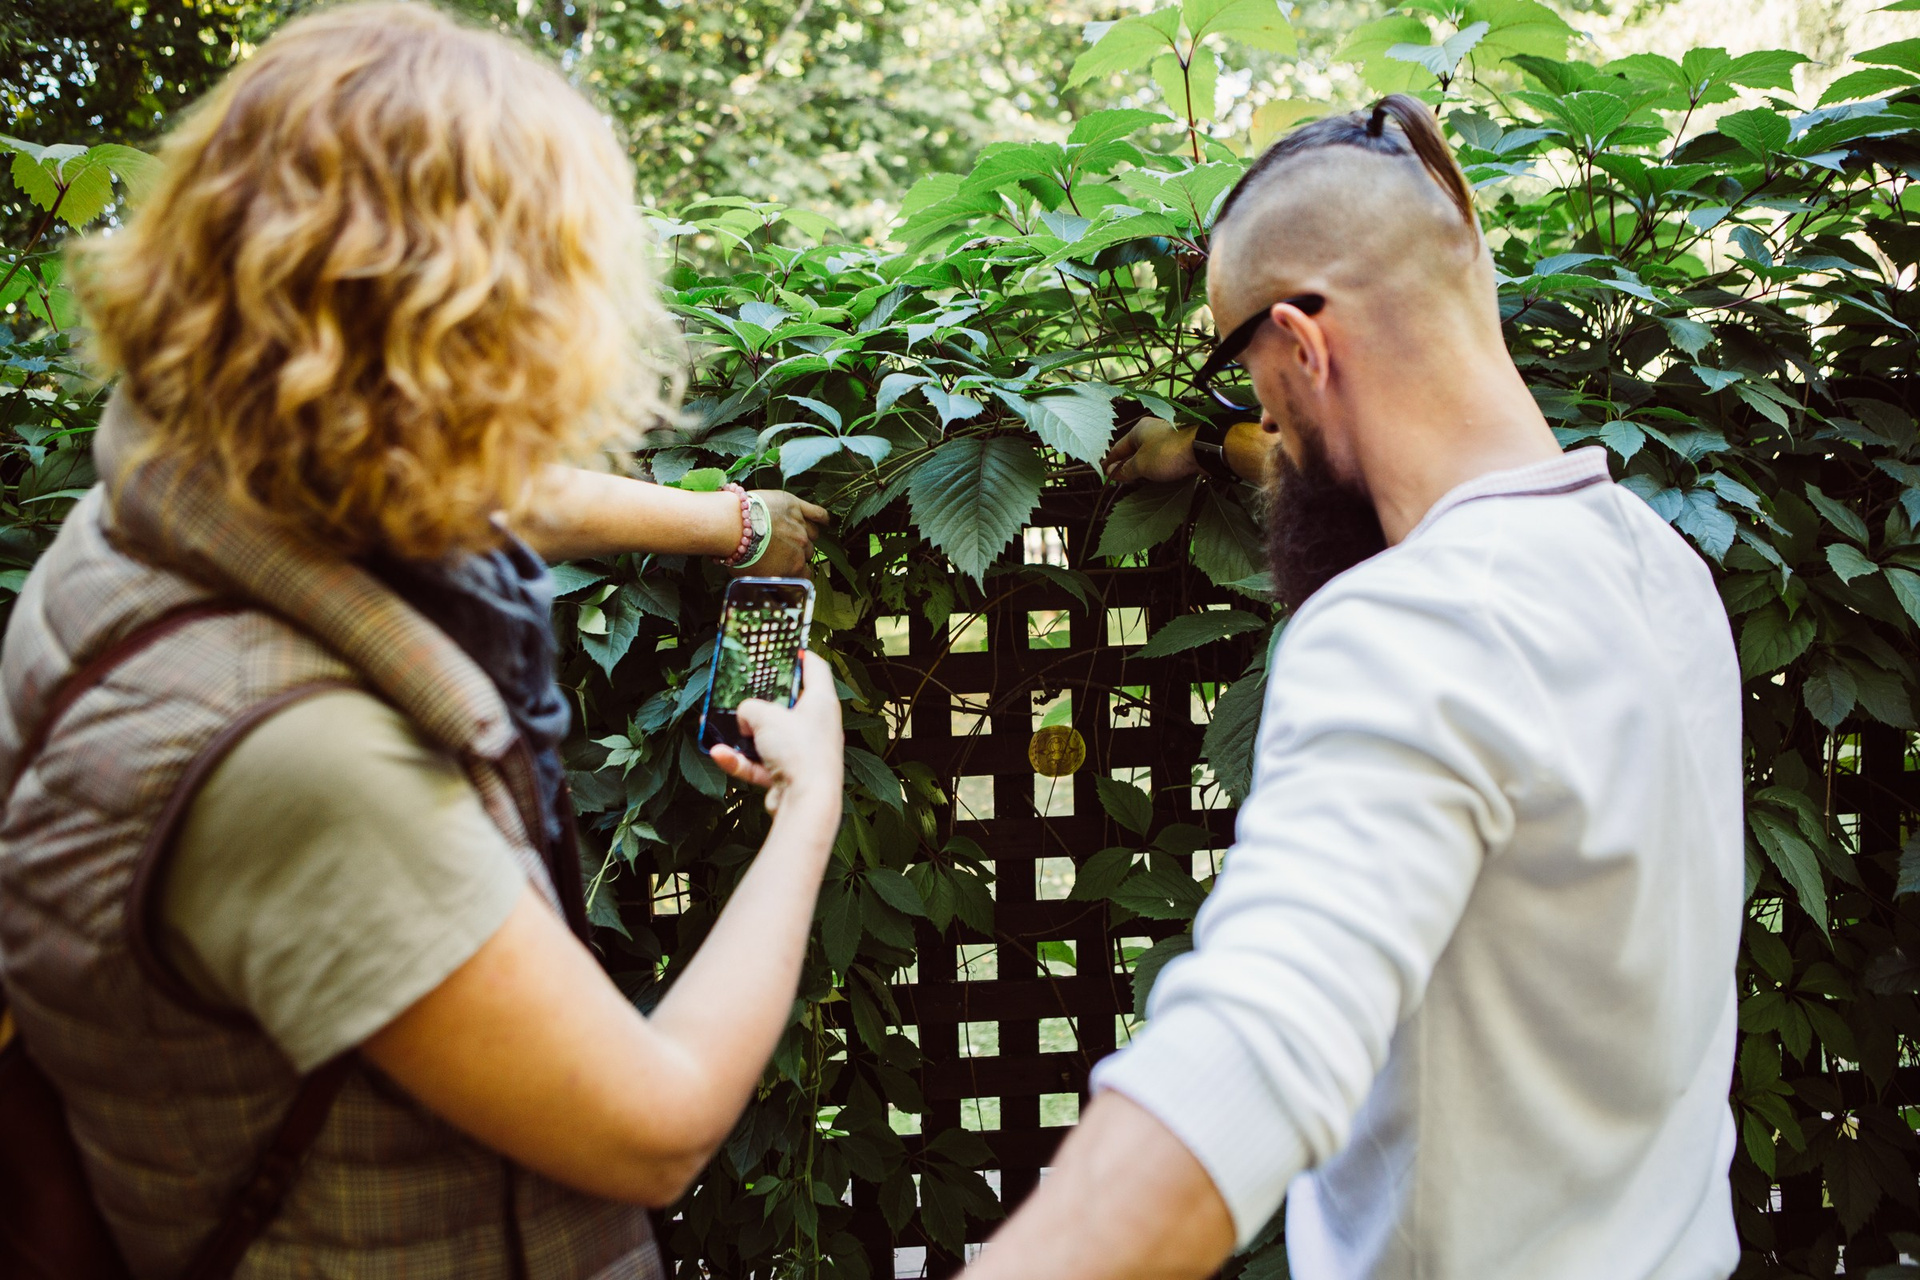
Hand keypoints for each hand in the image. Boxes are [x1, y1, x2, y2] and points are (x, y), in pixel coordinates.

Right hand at [709, 651, 843, 817]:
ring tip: (717, 725)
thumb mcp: (765, 716)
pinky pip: (760, 763)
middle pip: (788, 703)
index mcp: (821, 702)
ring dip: (742, 733)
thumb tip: (745, 716)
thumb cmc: (798, 751)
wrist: (806, 803)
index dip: (798, 655)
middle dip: (761, 699)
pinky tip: (718, 754)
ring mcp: (803, 752)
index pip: (814, 668)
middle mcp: (816, 725)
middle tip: (742, 689)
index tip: (780, 649)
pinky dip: (740, 760)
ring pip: (768, 736)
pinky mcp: (789, 775)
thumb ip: (750, 708)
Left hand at [739, 491, 829, 576]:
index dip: (796, 573)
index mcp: (794, 566)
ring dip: (805, 536)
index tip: (790, 572)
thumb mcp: (752, 578)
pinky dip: (823, 518)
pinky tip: (825, 521)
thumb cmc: (739, 553)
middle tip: (782, 550)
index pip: (805, 575)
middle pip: (807, 553)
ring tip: (794, 535)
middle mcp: (801, 547)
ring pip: (812, 534)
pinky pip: (817, 513)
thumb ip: (770, 584)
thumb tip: (775, 592)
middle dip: (797, 553)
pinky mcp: (796, 506)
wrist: (733, 525)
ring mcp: (800, 526)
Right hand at [1102, 416, 1200, 483]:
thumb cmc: (1170, 452)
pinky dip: (1154, 466)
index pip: (1117, 448)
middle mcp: (1152, 430)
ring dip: (1140, 466)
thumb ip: (1125, 470)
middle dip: (1125, 464)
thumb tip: (1111, 473)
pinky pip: (1161, 457)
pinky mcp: (1179, 446)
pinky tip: (1154, 475)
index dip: (1110, 462)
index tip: (1104, 472)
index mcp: (1138, 430)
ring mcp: (1166, 437)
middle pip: (1133, 449)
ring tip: (1135, 479)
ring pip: (1148, 453)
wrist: (1202, 448)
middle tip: (1118, 478)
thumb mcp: (1141, 465)